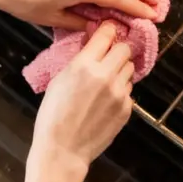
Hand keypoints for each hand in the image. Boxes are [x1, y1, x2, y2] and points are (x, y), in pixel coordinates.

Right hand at [31, 23, 135, 168]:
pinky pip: (128, 90)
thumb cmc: (53, 115)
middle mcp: (106, 75)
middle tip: (107, 59)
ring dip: (120, 71)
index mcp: (84, 65)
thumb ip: (79, 60)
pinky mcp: (127, 108)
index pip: (107, 34)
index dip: (108, 31)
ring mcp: (120, 93)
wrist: (63, 150)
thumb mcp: (59, 80)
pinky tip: (105, 103)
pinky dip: (120, 92)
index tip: (108, 32)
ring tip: (104, 84)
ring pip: (129, 69)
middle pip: (125, 49)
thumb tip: (92, 43)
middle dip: (117, 51)